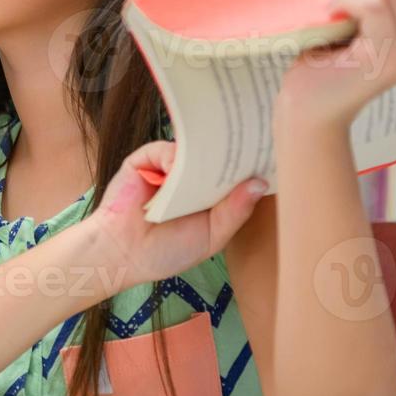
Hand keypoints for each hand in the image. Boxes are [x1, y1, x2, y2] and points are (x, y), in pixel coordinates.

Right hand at [82, 142, 264, 291]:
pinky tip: (175, 172)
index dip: (249, 167)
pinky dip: (173, 157)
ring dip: (207, 152)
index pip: (233, 174)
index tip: (272, 157)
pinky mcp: (144, 161)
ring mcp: (167, 168)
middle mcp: (191, 178)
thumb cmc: (168, 251)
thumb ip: (235, 212)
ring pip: (193, 150)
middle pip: (216, 157)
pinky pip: (163, 150)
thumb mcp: (212, 236)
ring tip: (225, 150)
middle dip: (233, 151)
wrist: (124, 254)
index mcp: (209, 196)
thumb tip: (260, 183)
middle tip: (256, 141)